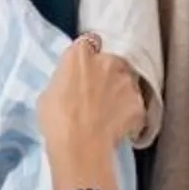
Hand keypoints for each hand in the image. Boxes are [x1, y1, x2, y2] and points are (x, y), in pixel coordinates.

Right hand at [37, 33, 146, 188]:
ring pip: (126, 82)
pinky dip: (130, 114)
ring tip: (109, 114)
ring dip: (120, 93)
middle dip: (107, 74)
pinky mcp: (139, 103)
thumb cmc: (56, 120)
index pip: (89, 42)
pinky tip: (119, 127)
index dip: (88, 57)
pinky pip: (135, 106)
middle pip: (112, 61)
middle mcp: (108, 61)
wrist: (80, 146)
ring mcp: (127, 81)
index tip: (85, 69)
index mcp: (80, 55)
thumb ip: (64, 81)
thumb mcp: (48, 94)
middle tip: (97, 94)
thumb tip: (70, 85)